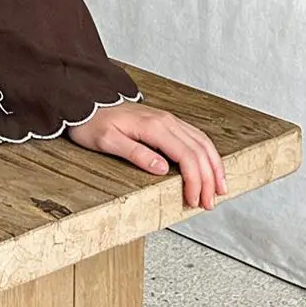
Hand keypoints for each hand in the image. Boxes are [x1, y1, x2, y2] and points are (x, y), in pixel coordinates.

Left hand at [65, 102, 227, 210]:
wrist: (86, 103)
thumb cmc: (93, 123)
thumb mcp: (107, 142)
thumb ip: (135, 154)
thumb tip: (162, 169)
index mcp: (154, 127)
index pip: (186, 156)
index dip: (195, 181)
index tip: (194, 200)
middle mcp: (167, 121)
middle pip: (199, 151)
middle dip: (209, 179)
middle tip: (209, 203)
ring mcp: (169, 120)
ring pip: (202, 143)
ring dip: (214, 167)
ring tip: (219, 189)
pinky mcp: (167, 122)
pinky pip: (196, 137)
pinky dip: (207, 155)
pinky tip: (210, 167)